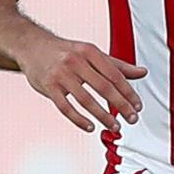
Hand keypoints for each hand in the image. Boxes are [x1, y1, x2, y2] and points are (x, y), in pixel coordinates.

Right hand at [17, 32, 145, 133]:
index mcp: (90, 52)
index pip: (115, 75)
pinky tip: (91, 127)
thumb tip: (143, 72)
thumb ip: (117, 65)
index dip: (129, 92)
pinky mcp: (48, 86)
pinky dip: (79, 119)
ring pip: (85, 99)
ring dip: (103, 115)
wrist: (31, 46)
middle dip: (121, 105)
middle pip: (104, 87)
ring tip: (115, 127)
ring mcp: (60, 74)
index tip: (138, 106)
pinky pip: (65, 107)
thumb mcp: (92, 53)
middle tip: (132, 119)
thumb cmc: (66, 52)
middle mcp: (75, 62)